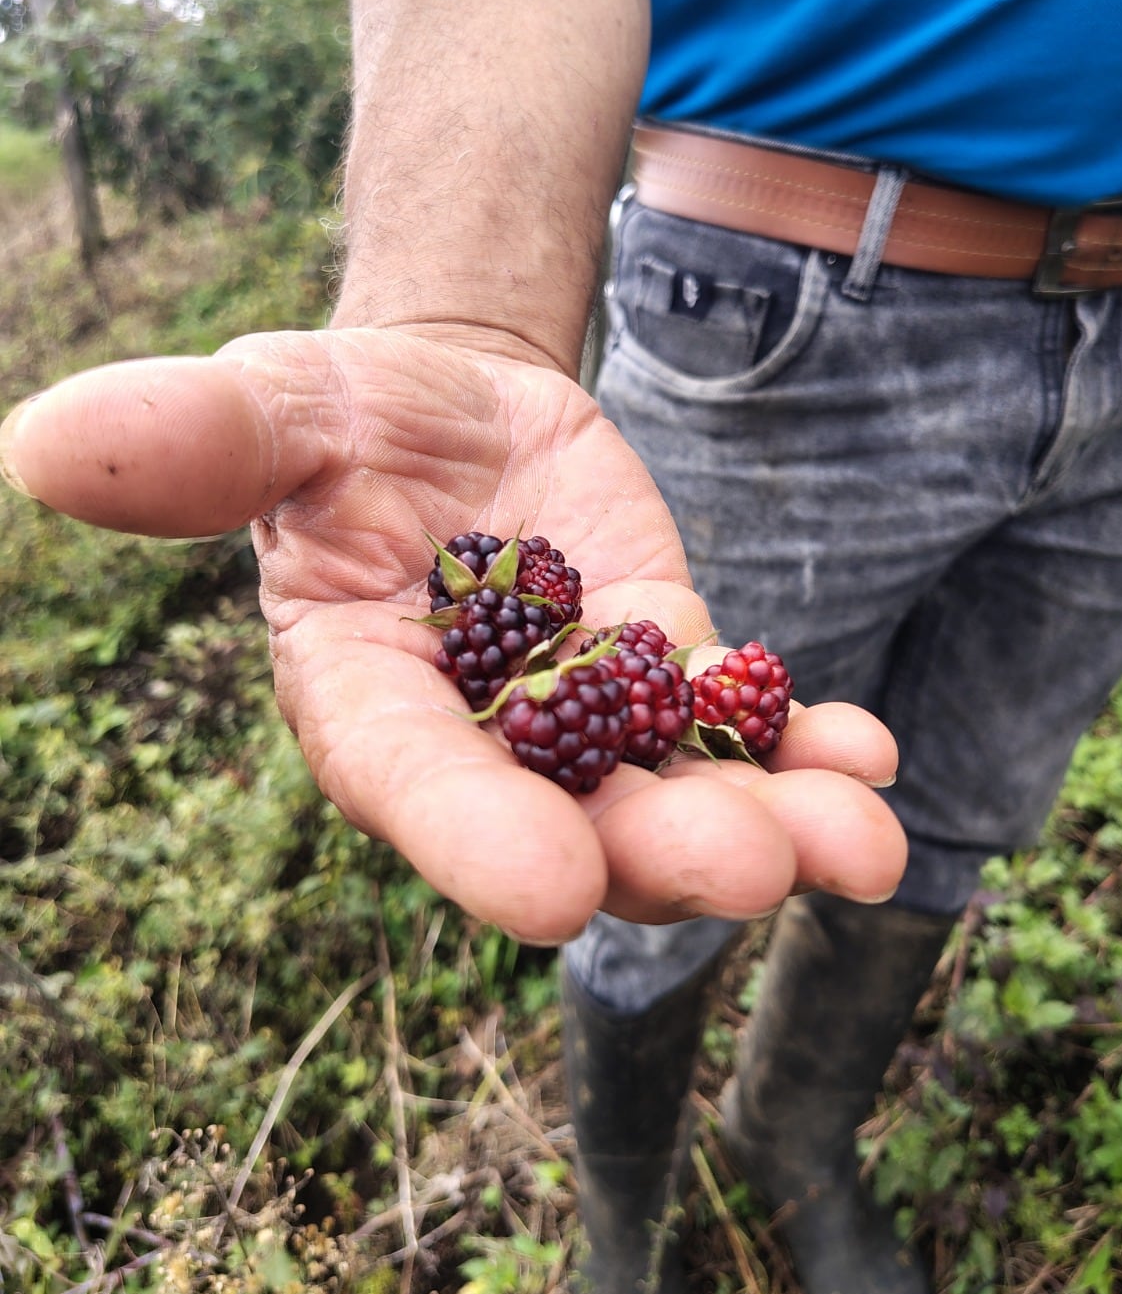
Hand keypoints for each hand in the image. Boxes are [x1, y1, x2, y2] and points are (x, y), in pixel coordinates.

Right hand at [0, 325, 905, 942]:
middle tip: (750, 867)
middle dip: (659, 847)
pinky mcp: (665, 670)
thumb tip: (40, 443)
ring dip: (766, 821)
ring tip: (856, 838)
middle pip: (573, 814)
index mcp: (369, 704)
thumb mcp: (274, 406)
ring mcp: (586, 719)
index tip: (550, 888)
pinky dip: (804, 746)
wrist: (448, 408)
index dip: (471, 834)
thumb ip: (192, 442)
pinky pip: (739, 722)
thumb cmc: (342, 415)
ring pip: (675, 789)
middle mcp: (481, 744)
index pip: (412, 781)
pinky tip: (866, 756)